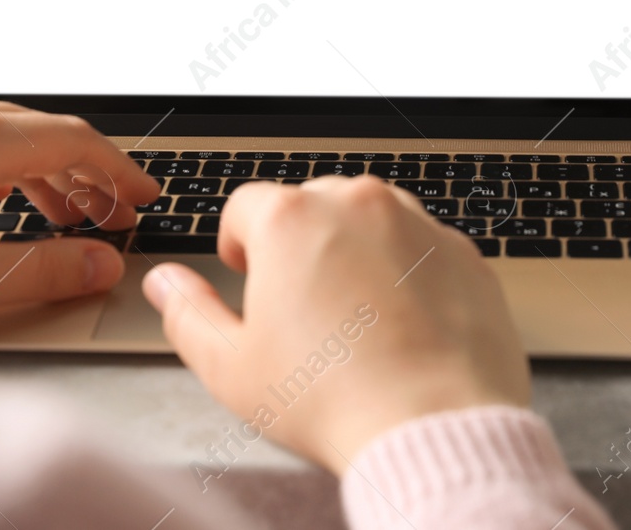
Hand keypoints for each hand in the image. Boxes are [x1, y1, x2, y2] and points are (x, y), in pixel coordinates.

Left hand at [0, 90, 158, 324]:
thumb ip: (39, 270)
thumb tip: (101, 264)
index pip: (75, 141)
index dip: (120, 172)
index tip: (143, 197)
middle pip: (42, 130)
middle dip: (86, 173)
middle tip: (111, 214)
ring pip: (1, 132)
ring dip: (42, 169)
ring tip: (61, 214)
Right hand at [142, 176, 529, 474]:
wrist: (432, 426)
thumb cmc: (332, 400)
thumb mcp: (230, 367)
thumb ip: (188, 313)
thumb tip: (167, 283)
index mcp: (291, 220)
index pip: (245, 206)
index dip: (237, 244)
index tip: (248, 276)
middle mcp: (357, 204)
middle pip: (310, 204)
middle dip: (298, 244)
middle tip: (299, 306)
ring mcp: (417, 223)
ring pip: (370, 218)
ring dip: (354, 249)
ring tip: (352, 315)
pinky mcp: (463, 252)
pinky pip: (422, 246)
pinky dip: (408, 271)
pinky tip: (400, 324)